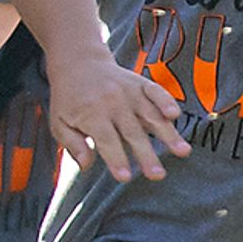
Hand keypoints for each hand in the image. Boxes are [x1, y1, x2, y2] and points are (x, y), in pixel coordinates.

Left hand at [46, 50, 188, 182]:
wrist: (78, 62)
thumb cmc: (68, 100)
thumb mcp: (59, 123)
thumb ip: (72, 144)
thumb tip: (86, 165)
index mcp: (91, 114)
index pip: (106, 141)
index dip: (116, 159)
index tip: (125, 178)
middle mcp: (113, 103)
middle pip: (132, 132)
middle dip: (146, 155)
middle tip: (158, 175)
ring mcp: (129, 92)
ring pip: (151, 115)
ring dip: (168, 134)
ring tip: (183, 152)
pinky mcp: (141, 84)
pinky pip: (156, 92)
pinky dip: (167, 101)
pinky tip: (176, 115)